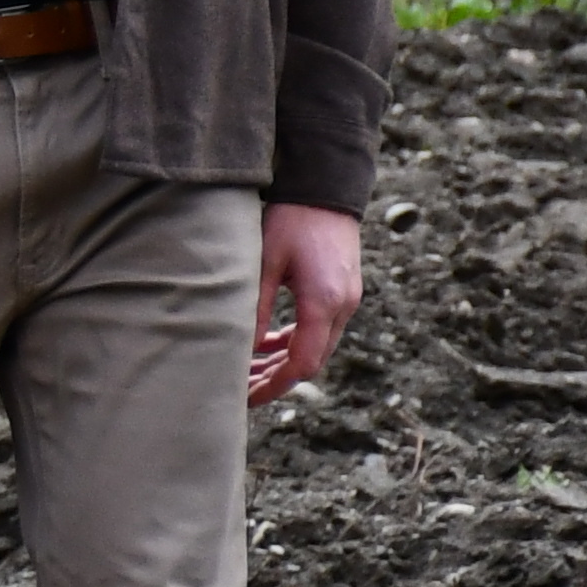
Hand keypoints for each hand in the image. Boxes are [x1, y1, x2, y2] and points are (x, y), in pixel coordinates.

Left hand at [250, 203, 363, 406]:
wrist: (324, 188)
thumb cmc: (291, 220)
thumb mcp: (264, 263)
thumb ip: (255, 307)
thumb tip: (241, 347)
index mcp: (323, 303)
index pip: (303, 364)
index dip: (275, 385)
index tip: (248, 398)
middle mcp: (342, 306)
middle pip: (312, 360)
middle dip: (277, 378)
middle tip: (241, 389)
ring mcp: (346, 299)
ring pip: (317, 345)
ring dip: (285, 360)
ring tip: (248, 368)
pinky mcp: (342, 290)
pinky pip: (320, 328)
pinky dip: (295, 339)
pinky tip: (267, 341)